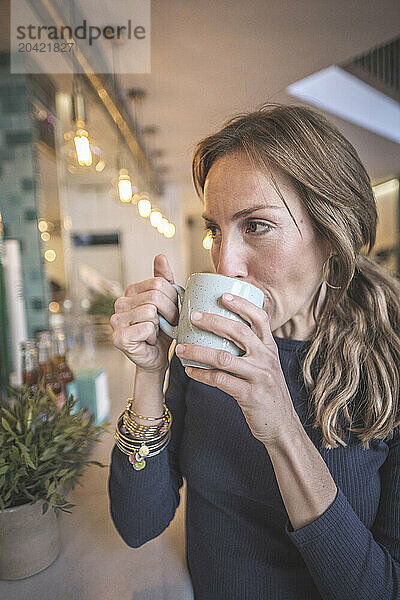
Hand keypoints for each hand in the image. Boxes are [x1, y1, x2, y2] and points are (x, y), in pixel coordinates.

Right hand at [110, 254, 177, 374]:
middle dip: (170, 313)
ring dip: (161, 327)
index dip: (173, 299)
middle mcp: (119, 303)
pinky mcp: (118, 337)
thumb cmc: (163, 330)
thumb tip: (160, 256)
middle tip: (167, 325)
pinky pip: (147, 328)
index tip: (173, 312)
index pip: (159, 283)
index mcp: (131, 291)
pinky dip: (153, 337)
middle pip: (155, 297)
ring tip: (155, 333)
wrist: (157, 357)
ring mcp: (116, 320)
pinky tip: (148, 341)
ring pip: (151, 312)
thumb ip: (164, 280)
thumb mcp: (168, 302)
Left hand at [175, 293, 300, 446]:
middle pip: (239, 331)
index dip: (242, 305)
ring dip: (198, 351)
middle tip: (193, 317)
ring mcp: (259, 376)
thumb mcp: (265, 366)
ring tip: (180, 348)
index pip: (260, 318)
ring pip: (223, 357)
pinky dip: (201, 375)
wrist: (281, 426)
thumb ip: (251, 350)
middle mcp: (266, 358)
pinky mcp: (249, 394)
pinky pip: (219, 380)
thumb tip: (223, 332)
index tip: (223, 295)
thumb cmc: (267, 392)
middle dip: (213, 321)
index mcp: (270, 348)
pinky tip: (189, 371)